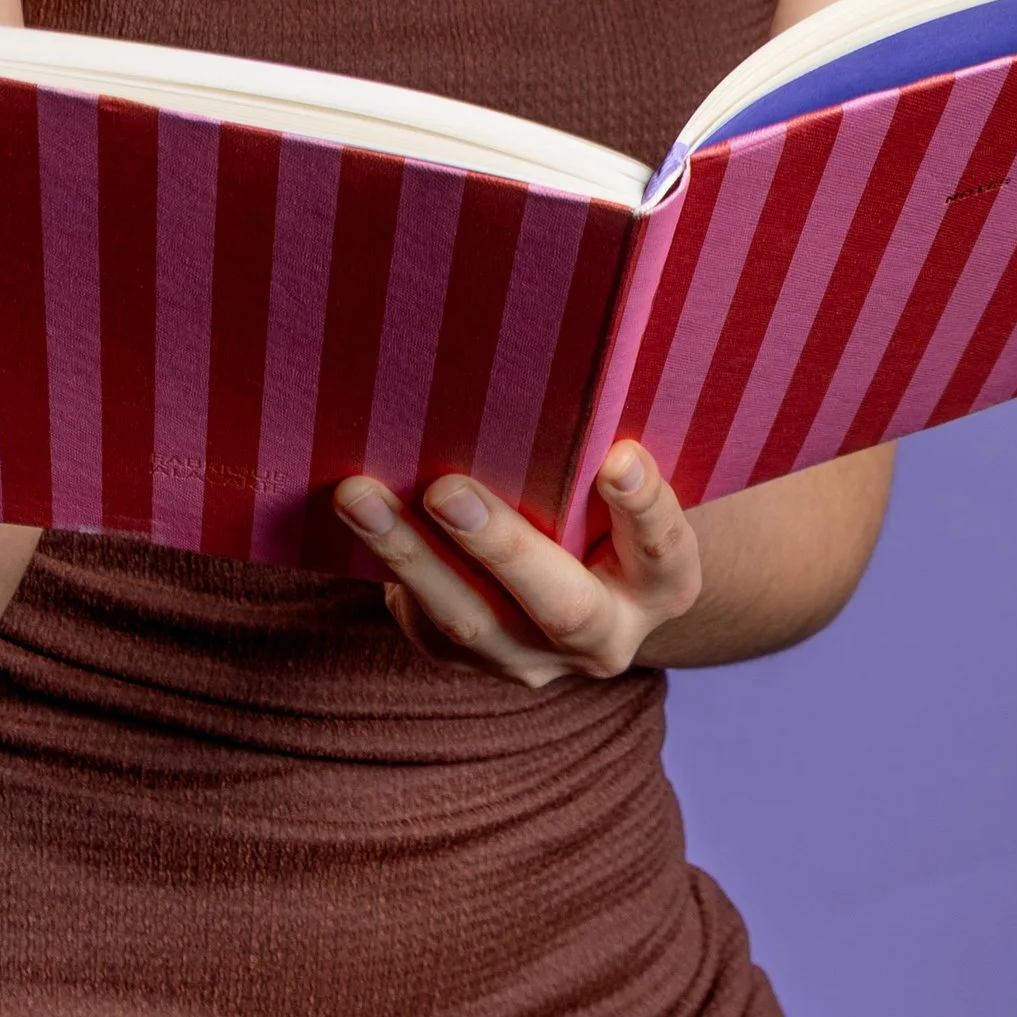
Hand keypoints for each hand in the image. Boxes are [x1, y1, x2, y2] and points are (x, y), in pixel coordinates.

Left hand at [333, 442, 700, 686]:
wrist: (578, 574)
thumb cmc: (601, 493)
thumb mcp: (620, 474)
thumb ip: (602, 442)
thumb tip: (550, 357)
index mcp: (663, 584)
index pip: (663, 548)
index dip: (645, 506)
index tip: (619, 457)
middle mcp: (605, 636)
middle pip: (561, 606)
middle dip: (502, 547)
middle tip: (447, 491)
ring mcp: (533, 657)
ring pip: (470, 623)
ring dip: (409, 555)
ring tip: (357, 495)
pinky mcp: (469, 659)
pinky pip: (424, 622)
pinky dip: (390, 566)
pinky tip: (354, 512)